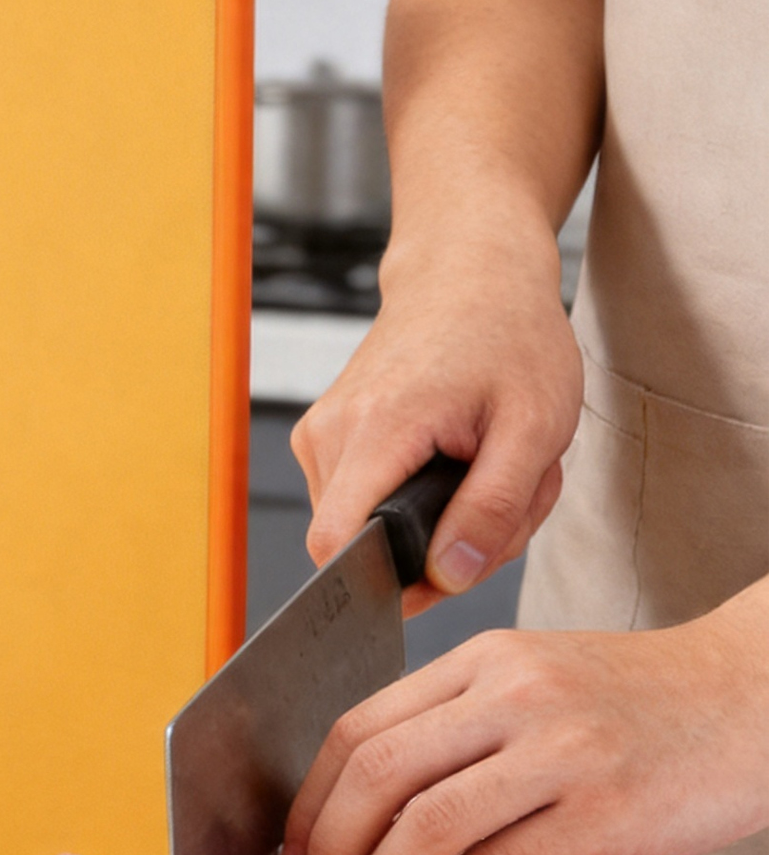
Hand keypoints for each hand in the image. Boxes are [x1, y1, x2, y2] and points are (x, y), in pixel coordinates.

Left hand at [278, 589, 768, 854]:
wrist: (755, 697)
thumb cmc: (636, 703)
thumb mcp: (534, 681)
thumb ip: (454, 723)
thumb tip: (361, 804)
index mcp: (482, 662)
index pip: (357, 726)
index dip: (310, 798)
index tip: (294, 844)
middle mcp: (514, 696)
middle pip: (376, 773)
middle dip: (328, 845)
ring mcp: (560, 752)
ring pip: (427, 824)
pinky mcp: (605, 814)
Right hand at [291, 222, 581, 615]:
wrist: (470, 272)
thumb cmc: (507, 334)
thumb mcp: (534, 427)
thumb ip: (492, 509)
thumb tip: (450, 577)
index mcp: (377, 428)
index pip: (337, 545)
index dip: (387, 582)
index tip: (448, 574)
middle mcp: (330, 433)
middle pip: (361, 545)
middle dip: (439, 548)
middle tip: (507, 501)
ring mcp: (320, 434)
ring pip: (364, 528)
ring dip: (434, 523)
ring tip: (486, 470)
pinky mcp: (326, 438)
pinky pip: (362, 502)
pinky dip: (416, 500)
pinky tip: (456, 462)